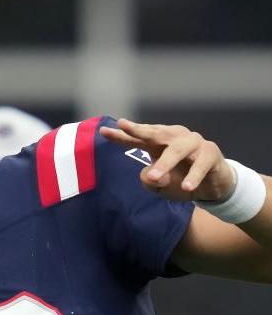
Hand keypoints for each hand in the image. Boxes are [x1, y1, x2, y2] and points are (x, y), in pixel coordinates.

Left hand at [100, 119, 235, 201]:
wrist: (211, 187)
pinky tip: (186, 187)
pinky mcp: (211, 154)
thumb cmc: (180, 181)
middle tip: (124, 127)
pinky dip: (193, 176)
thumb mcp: (158, 186)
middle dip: (139, 130)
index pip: (137, 138)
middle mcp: (175, 138)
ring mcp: (194, 143)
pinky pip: (201, 164)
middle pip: (155, 133)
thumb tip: (156, 177)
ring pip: (177, 149)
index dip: (121, 135)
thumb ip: (149, 180)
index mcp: (158, 144)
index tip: (103, 131)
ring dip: (165, 162)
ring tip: (155, 177)